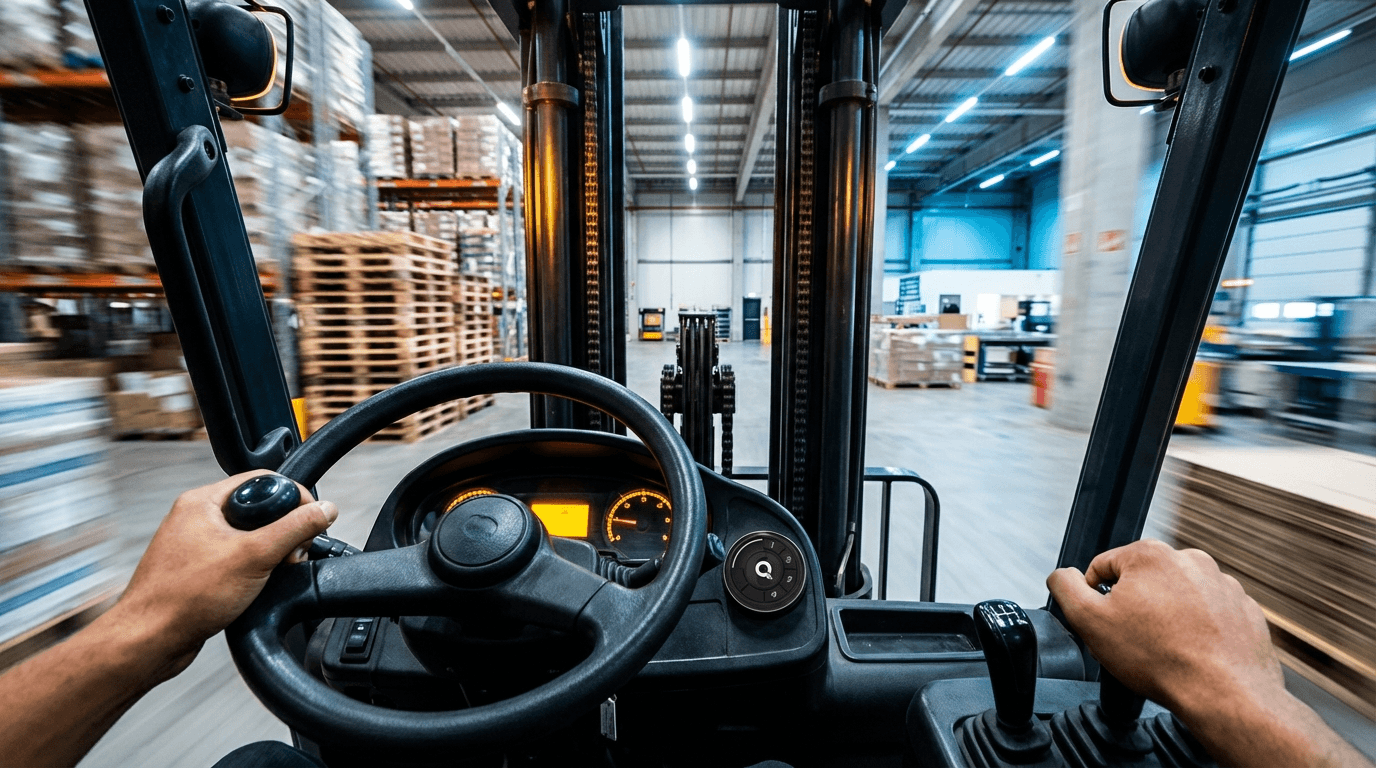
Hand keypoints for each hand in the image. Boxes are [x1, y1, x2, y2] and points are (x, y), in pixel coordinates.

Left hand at [105, 471, 337, 670]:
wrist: (151, 640)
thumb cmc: (184, 598)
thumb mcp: (254, 556)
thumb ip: (295, 528)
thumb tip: (325, 510)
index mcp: (203, 501)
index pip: (261, 480)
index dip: (293, 497)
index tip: (310, 519)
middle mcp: (197, 518)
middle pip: (258, 509)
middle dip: (284, 531)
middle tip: (291, 553)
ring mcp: (196, 545)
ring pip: (250, 536)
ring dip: (271, 553)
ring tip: (274, 572)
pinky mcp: (199, 570)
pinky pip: (238, 558)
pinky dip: (254, 570)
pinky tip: (256, 587)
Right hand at [1048, 540, 1373, 767]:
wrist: (1224, 693)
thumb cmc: (1160, 659)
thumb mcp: (1089, 621)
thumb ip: (1065, 588)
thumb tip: (1060, 575)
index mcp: (1150, 555)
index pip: (1104, 567)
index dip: (1096, 597)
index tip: (1106, 624)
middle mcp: (1191, 560)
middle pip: (1144, 581)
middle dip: (1136, 607)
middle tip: (1136, 641)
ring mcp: (1223, 584)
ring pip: (1179, 597)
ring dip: (1168, 617)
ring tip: (1166, 649)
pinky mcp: (1243, 609)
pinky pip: (1210, 614)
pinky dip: (1199, 630)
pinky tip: (1192, 653)